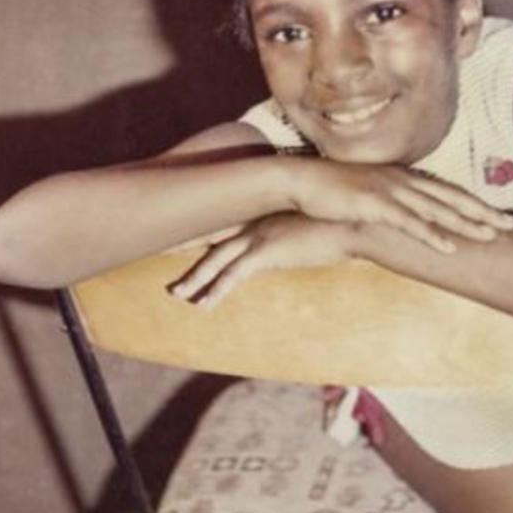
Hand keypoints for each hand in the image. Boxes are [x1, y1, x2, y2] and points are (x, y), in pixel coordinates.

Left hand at [168, 213, 352, 304]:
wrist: (355, 221)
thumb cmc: (340, 219)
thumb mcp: (310, 218)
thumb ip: (295, 225)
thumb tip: (295, 234)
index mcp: (264, 207)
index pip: (223, 215)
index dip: (199, 224)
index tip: (179, 229)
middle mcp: (256, 218)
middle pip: (210, 232)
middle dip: (182, 243)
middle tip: (157, 250)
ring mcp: (260, 234)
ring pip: (216, 258)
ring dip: (195, 278)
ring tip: (176, 293)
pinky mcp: (268, 252)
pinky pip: (234, 275)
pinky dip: (217, 290)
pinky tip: (203, 304)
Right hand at [287, 159, 512, 253]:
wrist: (298, 180)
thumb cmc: (330, 189)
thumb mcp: (366, 191)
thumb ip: (387, 200)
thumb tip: (401, 214)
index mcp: (403, 176)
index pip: (446, 190)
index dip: (474, 202)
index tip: (497, 214)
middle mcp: (402, 180)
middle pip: (451, 197)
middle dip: (483, 211)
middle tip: (511, 224)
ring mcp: (390, 190)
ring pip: (437, 209)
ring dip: (466, 223)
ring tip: (492, 236)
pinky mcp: (375, 204)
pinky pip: (409, 222)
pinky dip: (432, 234)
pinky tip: (449, 246)